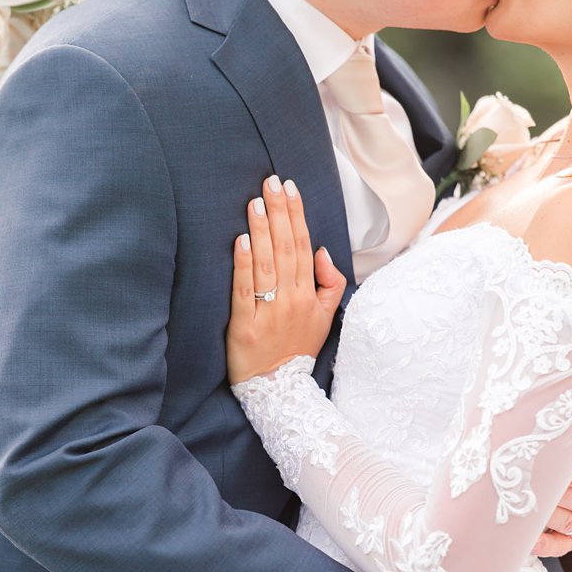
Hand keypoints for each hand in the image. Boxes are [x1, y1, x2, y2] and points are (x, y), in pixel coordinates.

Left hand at [226, 176, 346, 384]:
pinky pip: (244, 289)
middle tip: (271, 182)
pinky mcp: (244, 324)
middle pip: (286, 248)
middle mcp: (292, 299)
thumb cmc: (298, 349)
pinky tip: (241, 240)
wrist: (278, 389)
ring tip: (255, 202)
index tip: (290, 188)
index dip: (296, 215)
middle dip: (279, 212)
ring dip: (261, 230)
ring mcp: (269, 311)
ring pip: (267, 264)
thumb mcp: (327, 318)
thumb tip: (322, 251)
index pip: (303, 245)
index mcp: (310, 294)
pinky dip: (244, 263)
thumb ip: (330, 283)